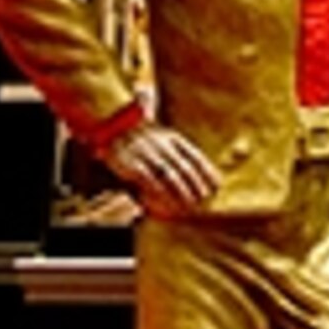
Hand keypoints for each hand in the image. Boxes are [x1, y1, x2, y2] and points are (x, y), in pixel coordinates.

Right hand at [105, 124, 221, 219]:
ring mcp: (147, 153)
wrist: (111, 122)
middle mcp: (162, 145)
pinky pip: (148, 179)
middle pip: (184, 168)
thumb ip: (176, 150)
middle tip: (203, 200)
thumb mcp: (160, 135)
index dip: (207, 172)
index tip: (217, 186)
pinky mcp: (131, 162)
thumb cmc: (138, 134)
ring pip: (169, 175)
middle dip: (196, 186)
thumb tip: (196, 170)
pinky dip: (157, 191)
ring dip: (181, 192)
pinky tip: (165, 202)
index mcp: (172, 137)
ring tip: (189, 206)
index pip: (195, 157)